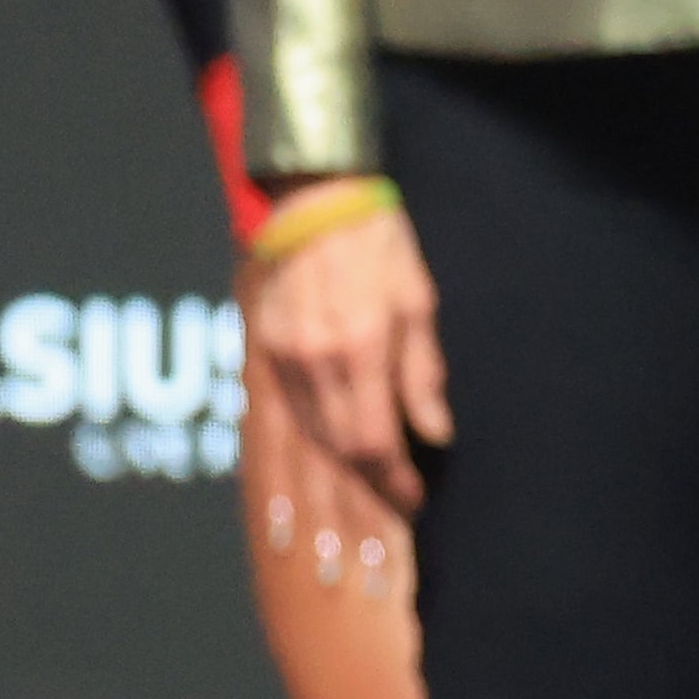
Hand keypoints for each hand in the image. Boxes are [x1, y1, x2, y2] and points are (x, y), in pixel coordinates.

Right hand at [250, 201, 450, 504]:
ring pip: (312, 435)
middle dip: (371, 482)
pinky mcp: (263, 348)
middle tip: (398, 497)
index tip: (415, 497)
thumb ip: (423, 374)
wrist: (314, 201)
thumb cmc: (377, 245)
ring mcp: (284, 357)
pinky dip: (317, 434)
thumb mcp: (418, 302)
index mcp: (361, 348)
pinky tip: (337, 441)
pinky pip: (291, 410)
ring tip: (373, 478)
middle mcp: (315, 361)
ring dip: (343, 465)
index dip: (395, 480)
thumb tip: (434, 433)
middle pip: (340, 449)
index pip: (373, 442)